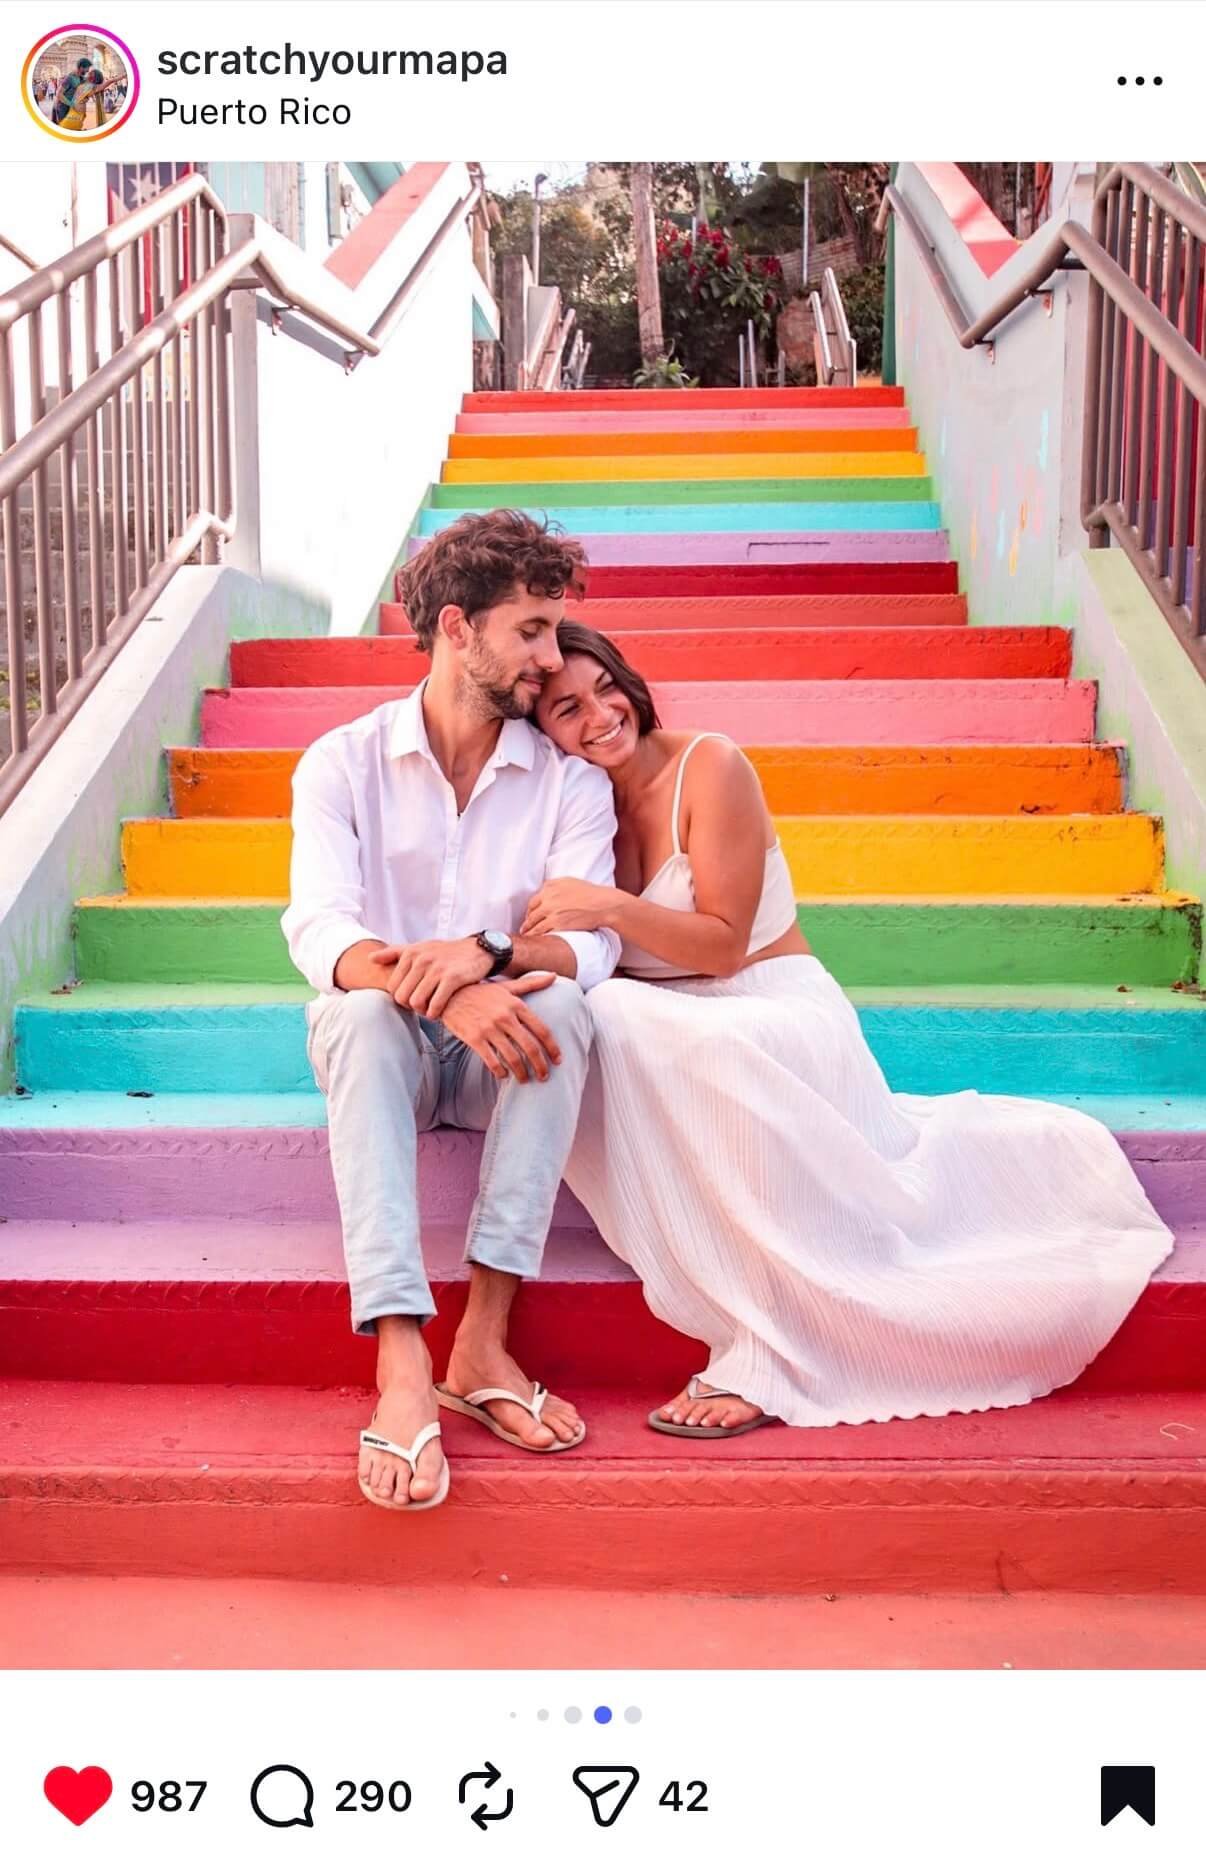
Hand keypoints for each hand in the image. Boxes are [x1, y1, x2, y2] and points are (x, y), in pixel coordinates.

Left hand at [369, 936, 493, 1018]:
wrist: (479, 950)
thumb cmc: (446, 952)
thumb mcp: (420, 947)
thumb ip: (394, 953)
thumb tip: (370, 959)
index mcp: (411, 953)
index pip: (392, 987)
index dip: (400, 997)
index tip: (413, 997)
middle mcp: (422, 960)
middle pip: (402, 997)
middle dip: (410, 1006)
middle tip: (422, 1005)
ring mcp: (437, 969)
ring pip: (417, 1002)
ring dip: (422, 1011)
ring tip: (429, 1009)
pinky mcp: (453, 979)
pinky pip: (435, 1005)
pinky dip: (434, 1013)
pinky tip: (438, 1011)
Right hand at [439, 976, 560, 1082]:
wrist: (449, 994)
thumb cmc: (481, 992)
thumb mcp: (507, 986)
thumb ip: (531, 983)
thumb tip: (554, 975)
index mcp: (516, 1005)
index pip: (541, 1030)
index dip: (552, 1048)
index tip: (558, 1060)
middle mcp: (505, 1017)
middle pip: (530, 1047)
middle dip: (540, 1066)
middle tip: (544, 1077)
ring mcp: (489, 1028)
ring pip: (512, 1058)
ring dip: (522, 1073)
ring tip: (525, 1080)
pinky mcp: (474, 1038)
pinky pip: (492, 1061)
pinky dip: (500, 1072)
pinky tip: (504, 1075)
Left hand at [521, 878, 620, 936]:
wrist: (603, 904)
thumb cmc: (590, 893)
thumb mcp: (570, 882)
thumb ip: (555, 886)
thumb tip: (546, 891)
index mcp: (550, 886)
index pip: (533, 901)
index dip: (530, 910)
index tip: (530, 916)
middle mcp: (548, 897)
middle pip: (531, 912)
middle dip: (527, 922)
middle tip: (525, 928)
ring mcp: (552, 911)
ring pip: (534, 924)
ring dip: (528, 931)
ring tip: (526, 937)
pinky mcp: (557, 923)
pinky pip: (541, 932)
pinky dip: (536, 936)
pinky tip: (536, 940)